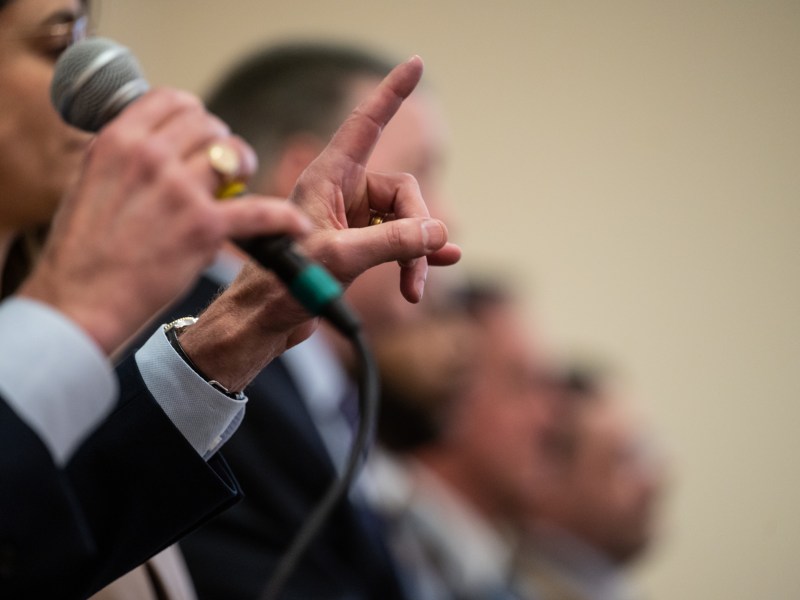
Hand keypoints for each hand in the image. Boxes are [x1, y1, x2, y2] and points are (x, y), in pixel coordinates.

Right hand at [19, 88, 310, 354]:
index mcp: (117, 141)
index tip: (199, 135)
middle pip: (209, 125)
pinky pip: (261, 212)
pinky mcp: (205, 228)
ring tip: (239, 188)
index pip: (172, 100)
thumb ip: (126, 159)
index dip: (192, 116)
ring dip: (244, 169)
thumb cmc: (82, 253)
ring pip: (235, 155)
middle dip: (220, 143)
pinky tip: (296, 226)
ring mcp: (180, 191)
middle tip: (220, 170)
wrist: (80, 303)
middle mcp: (149, 157)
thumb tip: (161, 146)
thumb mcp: (89, 184)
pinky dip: (284, 219)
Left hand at [292, 55, 460, 298]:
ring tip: (414, 289)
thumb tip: (439, 234)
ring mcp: (351, 220)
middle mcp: (342, 193)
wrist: (262, 321)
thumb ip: (392, 244)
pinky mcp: (357, 246)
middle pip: (402, 194)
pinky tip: (436, 269)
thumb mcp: (339, 259)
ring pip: (404, 223)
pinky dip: (415, 258)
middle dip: (415, 233)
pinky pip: (399, 242)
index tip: (416, 64)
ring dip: (415, 255)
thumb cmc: (282, 285)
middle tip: (414, 272)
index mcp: (328, 178)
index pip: (366, 125)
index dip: (391, 94)